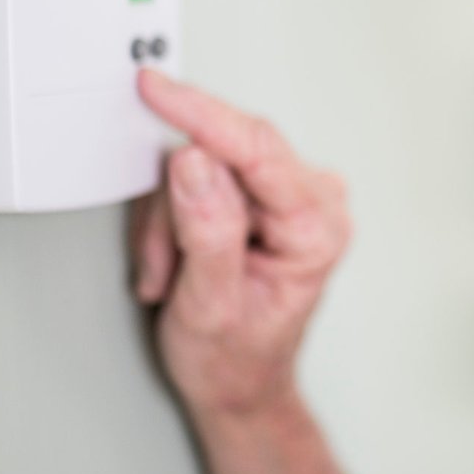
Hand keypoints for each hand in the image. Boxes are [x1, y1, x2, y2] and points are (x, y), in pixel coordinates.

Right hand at [131, 68, 352, 418]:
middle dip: (176, 212)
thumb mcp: (209, 306)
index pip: (257, 148)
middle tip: (167, 268)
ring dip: (169, 223)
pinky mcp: (259, 192)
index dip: (201, 113)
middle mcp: (314, 199)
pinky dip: (172, 221)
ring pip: (198, 167)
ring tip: (175, 276)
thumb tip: (193, 160)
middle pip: (223, 154)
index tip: (155, 88)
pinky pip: (196, 177)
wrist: (237, 385)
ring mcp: (287, 193)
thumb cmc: (235, 359)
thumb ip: (205, 231)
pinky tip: (179, 261)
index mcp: (318, 227)